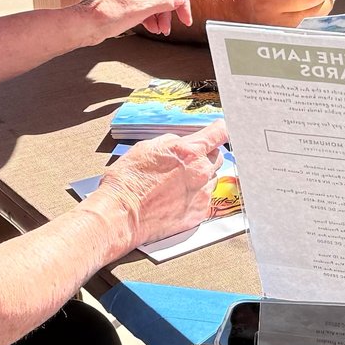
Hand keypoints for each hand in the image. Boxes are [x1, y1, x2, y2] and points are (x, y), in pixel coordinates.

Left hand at [83, 0, 191, 38]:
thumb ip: (162, 1)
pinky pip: (149, 6)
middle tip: (185, 19)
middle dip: (177, 3)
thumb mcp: (140, 7)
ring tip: (164, 30)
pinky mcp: (130, 2)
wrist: (84, 24)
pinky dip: (154, 17)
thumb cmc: (105, 12)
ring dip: (165, 14)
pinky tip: (154, 28)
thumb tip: (177, 0)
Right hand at [89, 122, 227, 251]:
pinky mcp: (200, 213)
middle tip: (187, 162)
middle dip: (206, 156)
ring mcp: (202, 193)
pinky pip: (206, 199)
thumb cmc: (129, 181)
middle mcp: (200, 171)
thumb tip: (183, 143)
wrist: (122, 213)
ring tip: (176, 184)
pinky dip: (196, 197)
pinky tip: (177, 198)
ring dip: (201, 178)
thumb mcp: (148, 147)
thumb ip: (173, 143)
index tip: (221, 131)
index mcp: (188, 151)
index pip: (219, 133)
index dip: (221, 130)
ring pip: (212, 179)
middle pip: (218, 157)